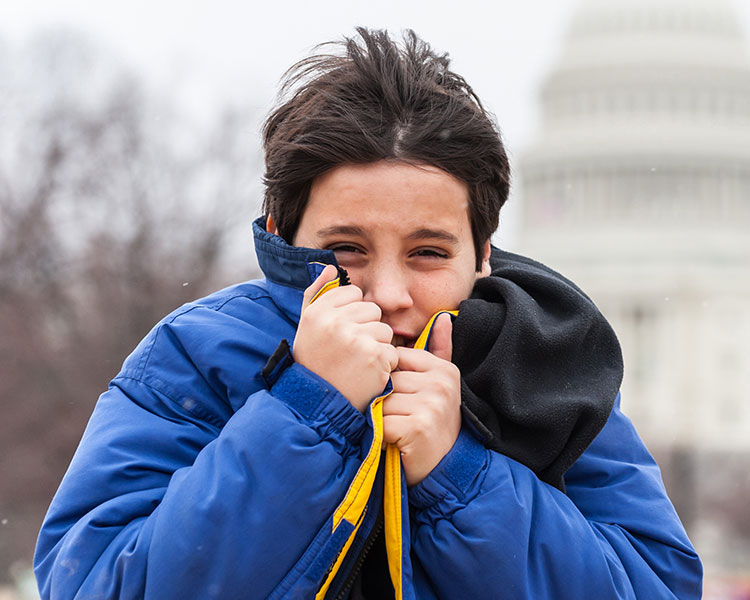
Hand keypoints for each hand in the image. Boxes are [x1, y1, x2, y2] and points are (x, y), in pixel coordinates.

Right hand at [293, 265, 397, 411]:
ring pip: (385, 330)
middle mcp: (334, 322)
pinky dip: (384, 365)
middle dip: (367, 329)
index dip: (352, 313)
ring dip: (378, 347)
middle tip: (350, 352)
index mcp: (317, 311)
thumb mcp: (306, 327)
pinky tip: (367, 375)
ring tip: (358, 364)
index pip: (353, 293)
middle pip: (372, 309)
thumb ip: (316, 294)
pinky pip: (392, 350)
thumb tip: (330, 267)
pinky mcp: (374, 356)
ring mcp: (355, 338)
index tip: (341, 333)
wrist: (317, 406)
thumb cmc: (315, 364)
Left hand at [382, 313, 460, 485]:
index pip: (397, 357)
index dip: (386, 376)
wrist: (446, 470)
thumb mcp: (440, 385)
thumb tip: (444, 317)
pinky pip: (382, 420)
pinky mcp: (419, 426)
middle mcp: (441, 383)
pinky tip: (390, 440)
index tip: (390, 394)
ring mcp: (432, 404)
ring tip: (389, 428)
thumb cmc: (434, 425)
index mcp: (443, 369)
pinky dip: (380, 433)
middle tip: (388, 416)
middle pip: (388, 378)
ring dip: (379, 416)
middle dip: (381, 398)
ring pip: (383, 399)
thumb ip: (439, 350)